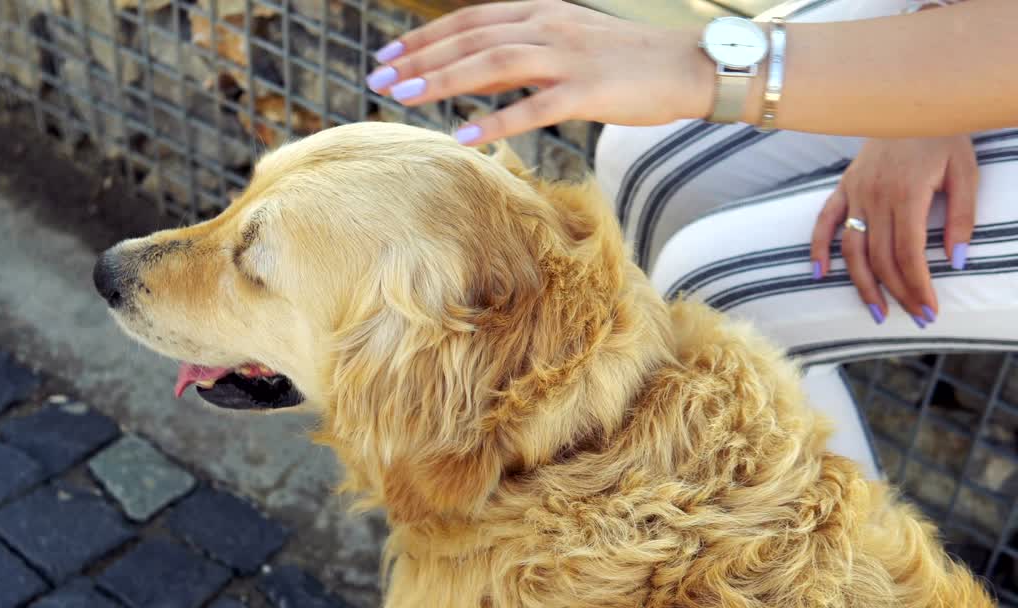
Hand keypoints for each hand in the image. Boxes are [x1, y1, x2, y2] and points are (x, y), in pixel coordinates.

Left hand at [365, 0, 711, 144]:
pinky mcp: (586, 91)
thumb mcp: (567, 46)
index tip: (389, 56)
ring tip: (401, 97)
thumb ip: (522, 57)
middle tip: (377, 79)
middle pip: (470, 39)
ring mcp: (566, 57)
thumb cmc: (627, 63)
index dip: (425, 38)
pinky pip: (530, 108)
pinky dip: (492, 121)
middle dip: (419, 59)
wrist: (689, 67)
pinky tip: (460, 134)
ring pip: (490, 65)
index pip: (470, 21)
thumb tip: (473, 72)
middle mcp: (547, 27)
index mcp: (541, 13)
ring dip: (441, 80)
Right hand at [810, 136, 977, 326]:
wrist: (912, 100)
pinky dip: (818, 248)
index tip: (928, 310)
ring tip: (875, 312)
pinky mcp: (843, 187)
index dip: (917, 286)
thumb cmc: (944, 136)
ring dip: (862, 284)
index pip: (908, 254)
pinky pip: (824, 221)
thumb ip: (962, 217)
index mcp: (906, 195)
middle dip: (897, 293)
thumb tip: (956, 261)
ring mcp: (855, 193)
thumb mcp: (965, 173)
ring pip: (852, 249)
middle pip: (880, 258)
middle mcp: (875, 198)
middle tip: (912, 318)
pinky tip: (819, 274)